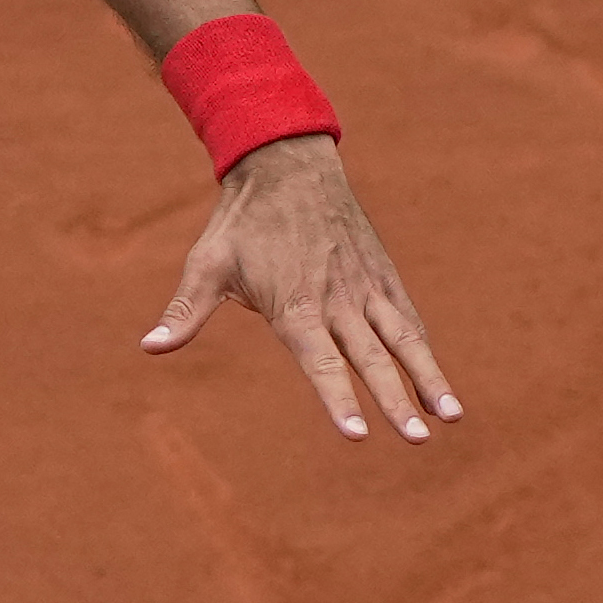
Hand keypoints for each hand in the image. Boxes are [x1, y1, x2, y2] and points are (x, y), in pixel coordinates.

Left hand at [140, 133, 460, 441]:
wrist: (288, 163)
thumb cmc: (242, 223)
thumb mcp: (206, 265)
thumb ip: (185, 312)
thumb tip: (149, 347)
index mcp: (296, 304)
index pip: (319, 363)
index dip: (337, 399)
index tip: (356, 434)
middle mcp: (338, 300)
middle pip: (371, 359)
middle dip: (396, 402)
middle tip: (416, 440)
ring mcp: (366, 287)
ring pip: (405, 340)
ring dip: (430, 380)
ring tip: (453, 417)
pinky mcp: (382, 276)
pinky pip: (409, 320)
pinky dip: (425, 353)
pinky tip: (439, 389)